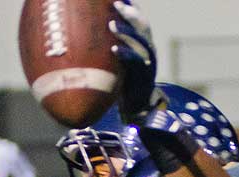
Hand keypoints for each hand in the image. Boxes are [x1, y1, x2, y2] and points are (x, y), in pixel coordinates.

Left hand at [109, 0, 161, 123]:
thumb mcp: (119, 58)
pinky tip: (113, 49)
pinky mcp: (145, 75)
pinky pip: (136, 62)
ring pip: (141, 41)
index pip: (139, 19)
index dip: (132, 7)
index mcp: (143, 41)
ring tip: (111, 24)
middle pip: (143, 25)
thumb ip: (112, 43)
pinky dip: (125, 54)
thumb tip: (89, 30)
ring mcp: (149, 61)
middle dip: (130, 13)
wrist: (137, 105)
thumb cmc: (124, 79)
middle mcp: (149, 48)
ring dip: (126, 31)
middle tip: (116, 3)